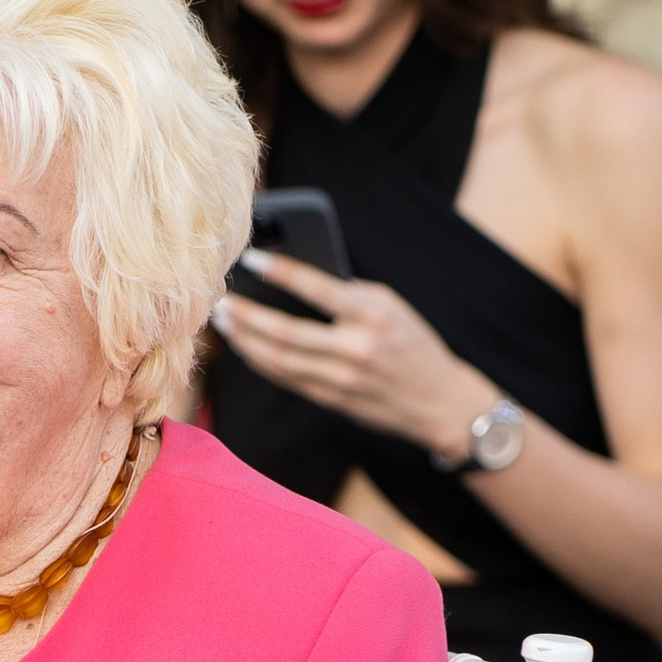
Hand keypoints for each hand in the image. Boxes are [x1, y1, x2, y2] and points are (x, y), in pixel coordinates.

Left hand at [211, 255, 494, 460]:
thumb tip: (296, 280)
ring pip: (279, 360)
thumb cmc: (413, 343)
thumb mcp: (392, 306)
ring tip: (224, 321)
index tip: (251, 260)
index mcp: (375, 317)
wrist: (440, 402)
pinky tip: (245, 345)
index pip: (320, 290)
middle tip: (221, 300)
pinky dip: (261, 361)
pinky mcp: (333, 400)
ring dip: (245, 340)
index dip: (282, 272)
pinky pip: (287, 378)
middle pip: (287, 332)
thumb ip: (350, 294)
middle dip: (247, 316)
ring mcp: (342, 380)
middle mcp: (357, 350)